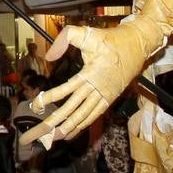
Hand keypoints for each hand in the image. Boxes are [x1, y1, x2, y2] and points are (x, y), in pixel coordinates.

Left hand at [20, 22, 153, 146]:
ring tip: (51, 139)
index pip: (65, 91)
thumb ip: (64, 40)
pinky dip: (82, 125)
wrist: (138, 45)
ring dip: (67, 129)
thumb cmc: (111, 39)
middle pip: (71, 111)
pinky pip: (93, 116)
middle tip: (35, 135)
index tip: (34, 105)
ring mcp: (104, 97)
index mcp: (90, 75)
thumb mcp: (86, 34)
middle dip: (51, 124)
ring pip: (82, 117)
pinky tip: (71, 132)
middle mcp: (96, 90)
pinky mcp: (109, 99)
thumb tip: (48, 57)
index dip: (49, 99)